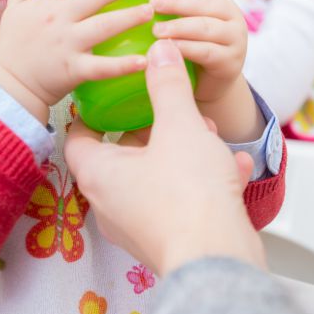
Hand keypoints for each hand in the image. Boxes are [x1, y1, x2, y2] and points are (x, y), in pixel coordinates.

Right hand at [0, 0, 152, 122]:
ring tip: (149, 10)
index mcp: (44, 3)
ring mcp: (66, 44)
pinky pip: (102, 67)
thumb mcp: (13, 10)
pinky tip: (144, 61)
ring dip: (128, 17)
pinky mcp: (74, 69)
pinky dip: (123, 65)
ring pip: (102, 26)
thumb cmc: (14, 48)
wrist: (11, 87)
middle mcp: (57, 19)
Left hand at [64, 39, 264, 276]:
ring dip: (182, 154)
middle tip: (170, 110)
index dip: (90, 114)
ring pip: (156, 177)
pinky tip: (236, 168)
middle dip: (151, 129)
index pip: (77, 138)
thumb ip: (168, 86)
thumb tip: (160, 52)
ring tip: (209, 136)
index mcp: (99, 175)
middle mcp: (111, 205)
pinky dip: (202, 182)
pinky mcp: (168, 240)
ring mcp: (138, 226)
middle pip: (121, 155)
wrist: (219, 260)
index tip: (107, 97)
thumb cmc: (188, 196)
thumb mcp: (179, 126)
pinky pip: (180, 202)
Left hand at [150, 0, 246, 104]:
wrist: (209, 84)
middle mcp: (233, 18)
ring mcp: (236, 41)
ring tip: (155, 30)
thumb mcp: (190, 16)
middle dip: (177, 3)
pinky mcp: (231, 63)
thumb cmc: (194, 43)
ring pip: (206, 28)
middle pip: (205, 5)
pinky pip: (208, 53)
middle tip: (151, 4)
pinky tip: (168, 49)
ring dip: (179, 27)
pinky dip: (187, 49)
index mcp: (221, 1)